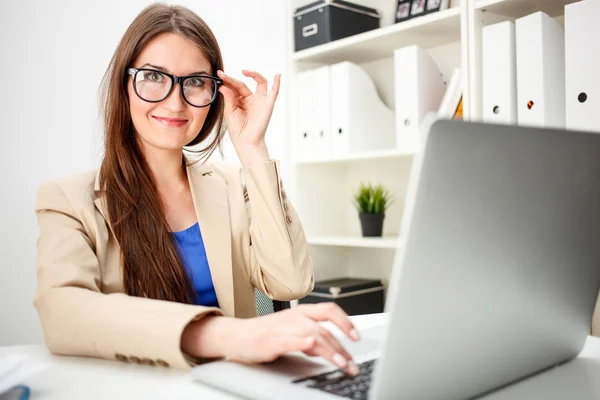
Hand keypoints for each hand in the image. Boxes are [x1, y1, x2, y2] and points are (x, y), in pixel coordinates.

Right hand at [182, 303, 360, 375]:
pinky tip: (313, 347)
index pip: (329, 310)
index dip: (346, 321)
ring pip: (315, 335)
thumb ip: (311, 338)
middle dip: (343, 347)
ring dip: (332, 351)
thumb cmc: (263, 334)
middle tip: (352, 363)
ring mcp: (284, 328)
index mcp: (300, 313)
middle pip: (326, 328)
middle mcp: (295, 317)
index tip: (357, 336)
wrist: (235, 335)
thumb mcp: (291, 332)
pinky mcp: (273, 341)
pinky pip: (293, 340)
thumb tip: (330, 349)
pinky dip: (305, 343)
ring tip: (342, 365)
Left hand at [216, 69, 280, 165]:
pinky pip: (274, 92)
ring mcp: (260, 101)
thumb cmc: (237, 130)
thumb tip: (224, 85)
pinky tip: (277, 75)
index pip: (234, 87)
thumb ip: (228, 98)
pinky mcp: (268, 104)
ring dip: (253, 74)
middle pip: (243, 84)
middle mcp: (250, 99)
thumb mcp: (229, 112)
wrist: (246, 142)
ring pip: (260, 83)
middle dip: (233, 79)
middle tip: (223, 75)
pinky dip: (277, 83)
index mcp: (240, 101)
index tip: (219, 74)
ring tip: (244, 71)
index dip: (227, 81)